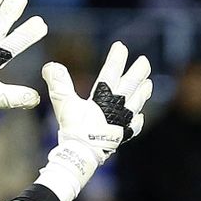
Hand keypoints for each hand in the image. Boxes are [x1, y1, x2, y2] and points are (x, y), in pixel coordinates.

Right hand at [43, 39, 152, 168]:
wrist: (83, 154)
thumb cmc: (74, 129)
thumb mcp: (64, 103)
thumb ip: (59, 83)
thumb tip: (51, 66)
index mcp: (103, 97)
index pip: (111, 72)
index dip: (117, 58)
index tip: (121, 46)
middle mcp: (116, 107)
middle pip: (131, 86)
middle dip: (138, 72)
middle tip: (145, 62)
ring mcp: (121, 122)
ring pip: (137, 103)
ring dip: (143, 92)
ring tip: (149, 84)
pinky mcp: (121, 136)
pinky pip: (133, 127)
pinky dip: (137, 121)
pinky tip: (140, 117)